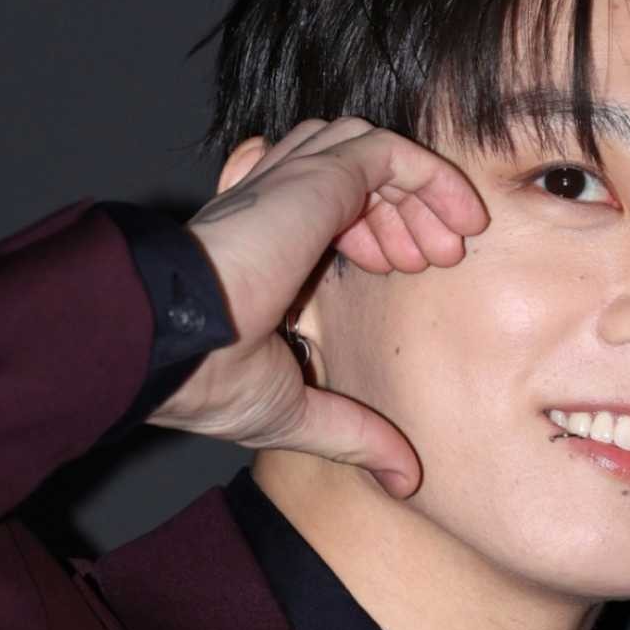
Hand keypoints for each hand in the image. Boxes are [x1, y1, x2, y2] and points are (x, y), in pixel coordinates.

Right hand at [148, 118, 488, 497]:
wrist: (171, 345)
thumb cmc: (204, 378)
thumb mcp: (294, 411)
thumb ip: (351, 432)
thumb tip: (403, 479)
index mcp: (257, 244)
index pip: (321, 202)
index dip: (372, 228)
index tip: (402, 270)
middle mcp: (269, 201)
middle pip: (346, 169)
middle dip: (399, 210)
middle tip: (434, 259)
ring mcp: (290, 182)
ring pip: (365, 150)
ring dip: (414, 194)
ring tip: (440, 250)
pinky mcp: (317, 176)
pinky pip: (387, 150)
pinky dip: (430, 174)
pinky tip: (458, 217)